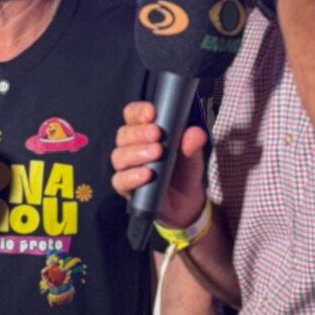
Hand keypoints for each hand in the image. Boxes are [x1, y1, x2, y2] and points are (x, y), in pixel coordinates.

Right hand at [110, 101, 207, 227]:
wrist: (186, 203)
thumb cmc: (183, 172)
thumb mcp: (192, 156)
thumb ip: (192, 144)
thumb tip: (195, 134)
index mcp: (144, 132)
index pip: (132, 115)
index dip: (138, 112)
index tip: (152, 113)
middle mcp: (131, 147)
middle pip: (124, 134)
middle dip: (139, 132)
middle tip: (157, 134)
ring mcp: (126, 168)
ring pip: (119, 156)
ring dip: (136, 153)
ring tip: (156, 153)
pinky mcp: (126, 188)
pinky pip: (120, 180)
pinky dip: (132, 176)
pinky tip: (146, 174)